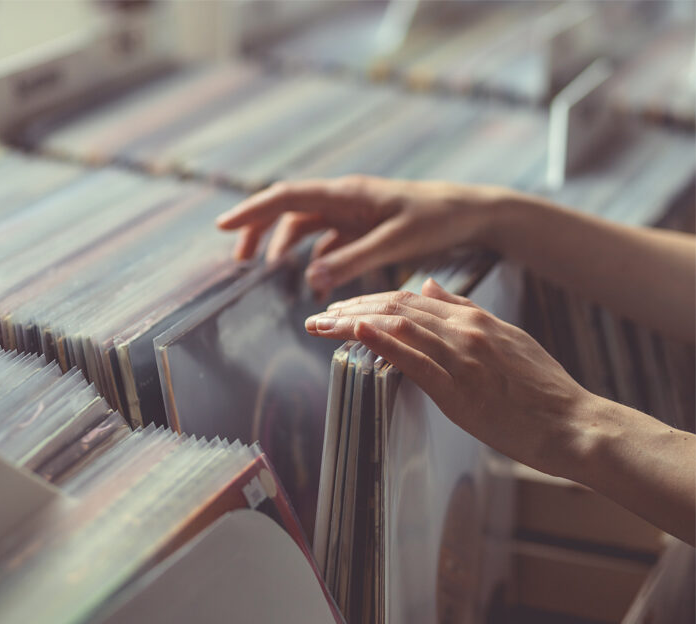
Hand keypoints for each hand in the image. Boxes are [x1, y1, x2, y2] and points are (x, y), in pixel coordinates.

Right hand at [216, 176, 506, 297]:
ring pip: (305, 226)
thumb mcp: (397, 242)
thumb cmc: (438, 219)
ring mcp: (352, 212)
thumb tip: (312, 276)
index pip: (287, 198)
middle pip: (288, 210)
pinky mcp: (363, 227)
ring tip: (271, 273)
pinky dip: (316, 259)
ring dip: (285, 246)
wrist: (472, 213)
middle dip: (259, 230)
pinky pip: (327, 241)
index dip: (252, 212)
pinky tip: (316, 283)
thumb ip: (354, 259)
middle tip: (239, 260)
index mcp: (347, 193)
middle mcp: (343, 198)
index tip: (223, 227)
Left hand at [304, 278, 596, 477]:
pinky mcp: (460, 389)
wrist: (576, 424)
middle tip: (317, 316)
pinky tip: (357, 332)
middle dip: (351, 308)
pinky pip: (416, 360)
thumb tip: (427, 284)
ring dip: (353, 322)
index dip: (370, 299)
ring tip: (321, 323)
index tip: (341, 307)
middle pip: (396, 307)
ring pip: (399, 327)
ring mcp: (462, 357)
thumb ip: (464, 309)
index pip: (409, 298)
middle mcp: (465, 330)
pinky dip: (384, 342)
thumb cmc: (542, 389)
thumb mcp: (506, 336)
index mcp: (473, 319)